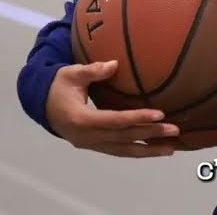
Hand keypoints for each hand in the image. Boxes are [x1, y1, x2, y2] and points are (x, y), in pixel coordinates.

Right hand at [45, 60, 180, 157]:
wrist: (41, 104)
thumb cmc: (58, 85)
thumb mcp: (71, 73)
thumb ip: (92, 70)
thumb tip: (114, 64)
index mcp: (80, 119)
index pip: (114, 120)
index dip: (137, 118)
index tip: (160, 115)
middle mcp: (86, 136)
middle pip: (123, 138)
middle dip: (150, 135)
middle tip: (175, 130)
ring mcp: (90, 144)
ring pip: (122, 150)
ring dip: (148, 150)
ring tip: (171, 148)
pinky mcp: (94, 145)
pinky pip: (118, 150)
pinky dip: (136, 151)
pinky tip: (153, 150)